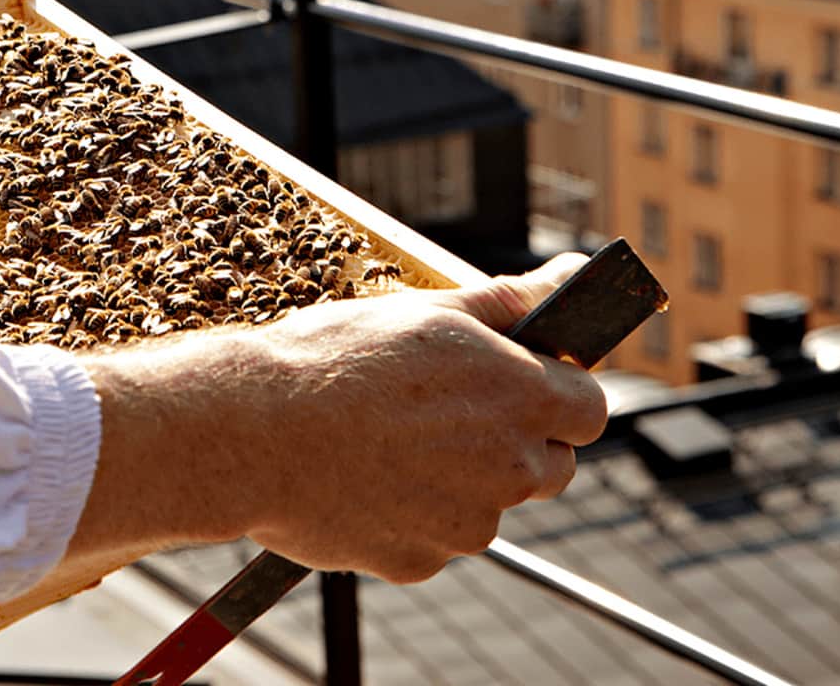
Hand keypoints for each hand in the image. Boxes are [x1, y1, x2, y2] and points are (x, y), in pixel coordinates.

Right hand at [66, 254, 606, 584]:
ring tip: (383, 438)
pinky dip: (407, 513)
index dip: (556, 391)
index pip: (590, 407)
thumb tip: (564, 280)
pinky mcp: (419, 559)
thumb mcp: (425, 312)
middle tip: (445, 410)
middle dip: (513, 441)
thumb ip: (505, 303)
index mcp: (520, 398)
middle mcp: (509, 468)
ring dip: (454, 478)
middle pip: (550, 465)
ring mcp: (466, 523)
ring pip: (484, 502)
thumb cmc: (331, 360)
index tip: (520, 383)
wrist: (250, 429)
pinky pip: (431, 537)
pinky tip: (361, 475)